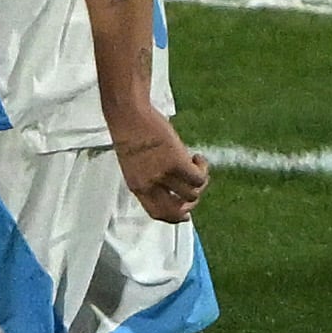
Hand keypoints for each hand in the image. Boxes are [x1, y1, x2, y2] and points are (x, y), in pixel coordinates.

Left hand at [110, 104, 210, 223]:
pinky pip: (199, 177)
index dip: (174, 217)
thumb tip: (172, 186)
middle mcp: (149, 184)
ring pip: (192, 194)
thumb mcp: (134, 163)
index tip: (186, 215)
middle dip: (191, 204)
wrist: (128, 115)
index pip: (156, 213)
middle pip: (176, 210)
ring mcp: (163, 174)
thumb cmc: (131, 134)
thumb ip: (149, 177)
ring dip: (200, 181)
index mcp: (137, 186)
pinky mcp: (176, 162)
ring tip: (194, 163)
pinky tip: (197, 157)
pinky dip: (203, 169)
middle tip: (197, 187)